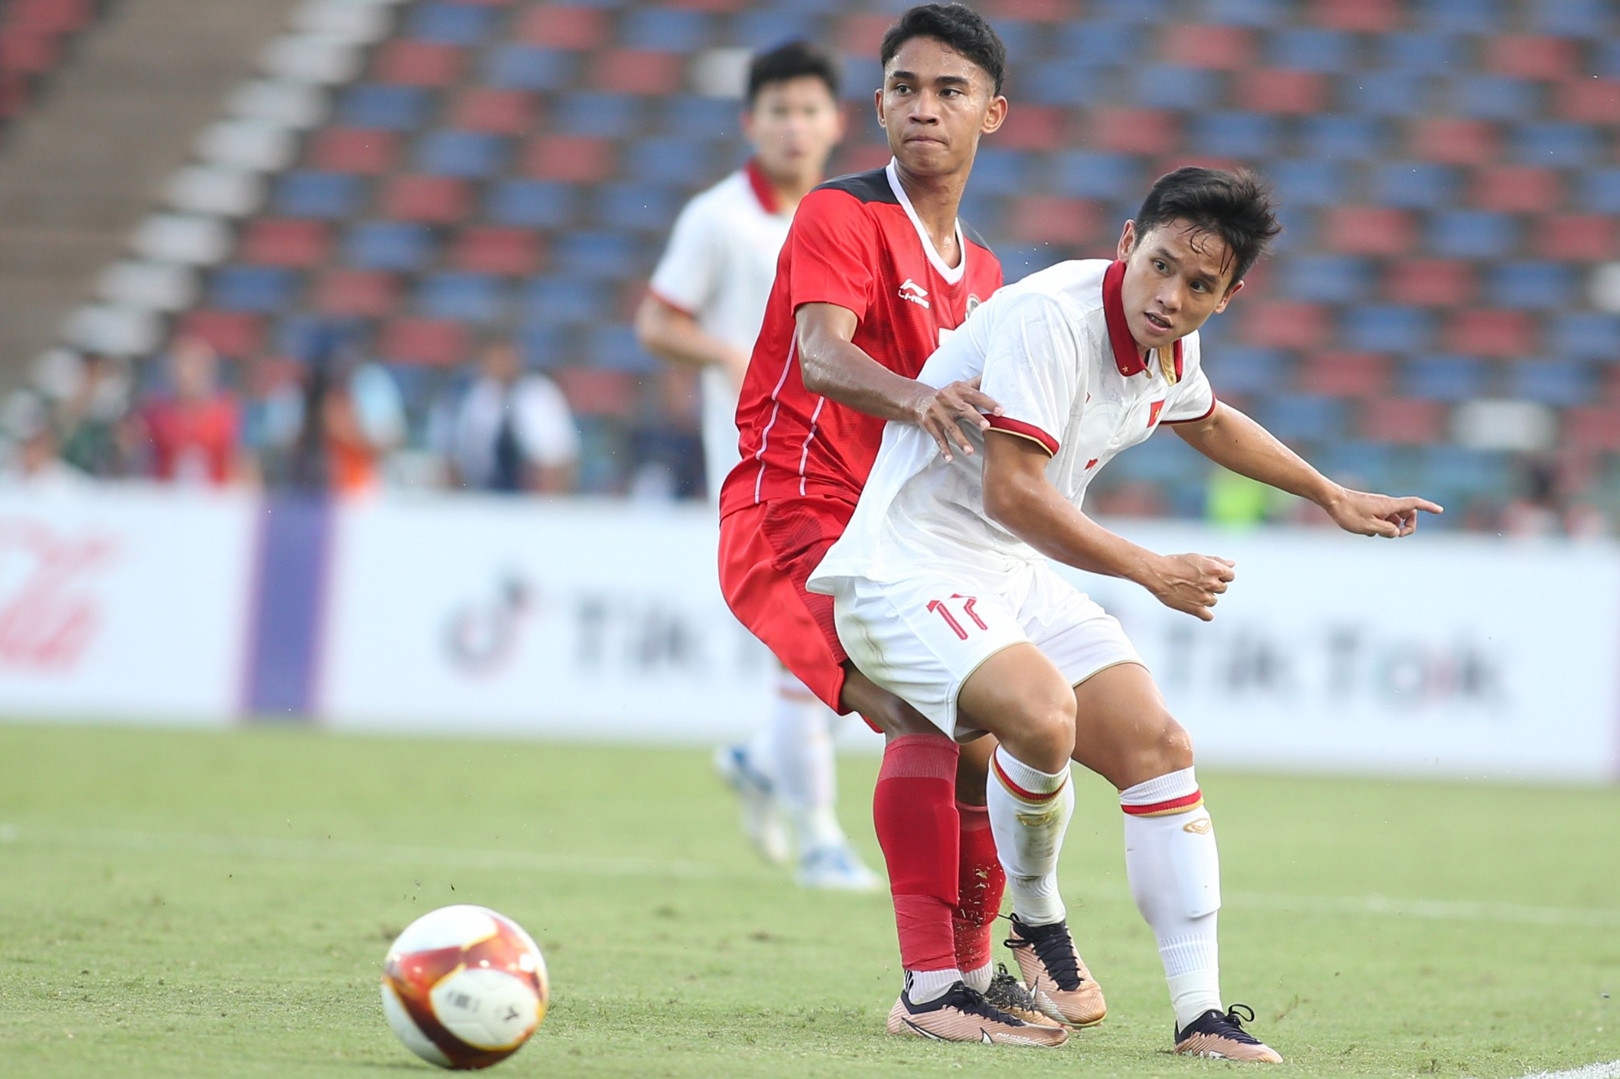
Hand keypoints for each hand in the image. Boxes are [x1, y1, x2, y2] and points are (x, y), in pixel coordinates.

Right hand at [910, 378, 1002, 461]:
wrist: (920, 400)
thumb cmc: (949, 395)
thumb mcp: (961, 386)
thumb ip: (979, 382)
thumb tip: (1000, 373)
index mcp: (959, 389)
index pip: (976, 395)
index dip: (989, 403)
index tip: (1001, 411)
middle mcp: (948, 400)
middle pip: (963, 409)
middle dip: (975, 418)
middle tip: (987, 427)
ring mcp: (938, 413)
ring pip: (951, 428)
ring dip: (961, 440)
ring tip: (970, 452)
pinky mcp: (930, 424)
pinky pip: (938, 438)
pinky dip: (944, 449)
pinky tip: (950, 459)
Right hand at [1144, 553, 1234, 621]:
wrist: (1157, 573)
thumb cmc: (1176, 562)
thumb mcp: (1198, 557)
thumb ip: (1218, 561)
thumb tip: (1232, 563)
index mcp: (1215, 569)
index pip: (1230, 575)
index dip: (1221, 575)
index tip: (1209, 574)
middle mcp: (1212, 583)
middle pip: (1223, 588)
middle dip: (1213, 585)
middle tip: (1196, 581)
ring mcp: (1204, 597)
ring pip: (1214, 601)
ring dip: (1206, 597)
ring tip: (1191, 591)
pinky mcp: (1195, 609)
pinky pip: (1208, 616)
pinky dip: (1205, 613)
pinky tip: (1198, 608)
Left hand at [1324, 487, 1443, 537]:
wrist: (1331, 500)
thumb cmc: (1349, 513)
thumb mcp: (1369, 527)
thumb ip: (1387, 531)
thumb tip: (1397, 532)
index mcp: (1390, 505)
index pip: (1415, 504)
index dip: (1428, 507)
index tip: (1440, 510)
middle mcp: (1387, 504)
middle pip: (1407, 515)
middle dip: (1405, 527)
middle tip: (1393, 535)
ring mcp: (1379, 506)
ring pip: (1393, 520)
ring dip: (1389, 529)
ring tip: (1372, 531)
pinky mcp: (1371, 509)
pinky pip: (1382, 520)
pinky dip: (1379, 527)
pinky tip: (1364, 529)